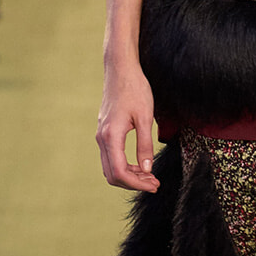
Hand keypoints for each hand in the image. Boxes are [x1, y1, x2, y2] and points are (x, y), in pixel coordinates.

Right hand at [97, 62, 160, 191]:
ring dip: (129, 175)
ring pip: (110, 167)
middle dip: (133, 183)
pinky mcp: (105, 132)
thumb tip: (147, 169)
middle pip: (112, 174)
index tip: (154, 185)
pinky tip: (140, 164)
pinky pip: (111, 157)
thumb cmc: (135, 89)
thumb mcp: (145, 117)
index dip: (137, 184)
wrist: (120, 69)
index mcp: (111, 136)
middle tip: (154, 184)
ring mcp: (101, 135)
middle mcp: (102, 138)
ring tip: (150, 176)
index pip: (120, 172)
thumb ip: (145, 145)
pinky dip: (125, 165)